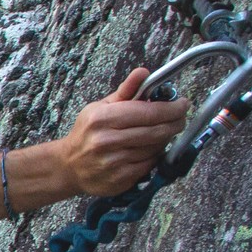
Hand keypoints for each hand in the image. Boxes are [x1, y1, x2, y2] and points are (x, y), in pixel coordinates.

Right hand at [56, 69, 189, 197]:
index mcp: (103, 118)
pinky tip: (149, 149)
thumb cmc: (88, 132)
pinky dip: (154, 156)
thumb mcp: (101, 107)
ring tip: (159, 133)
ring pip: (155, 148)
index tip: (183, 104)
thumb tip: (144, 72)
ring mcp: (113, 162)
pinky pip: (149, 164)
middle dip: (175, 123)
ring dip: (163, 139)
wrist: (69, 165)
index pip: (148, 112)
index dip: (172, 108)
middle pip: (156, 131)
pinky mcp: (119, 179)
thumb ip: (126, 90)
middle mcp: (107, 140)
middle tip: (180, 118)